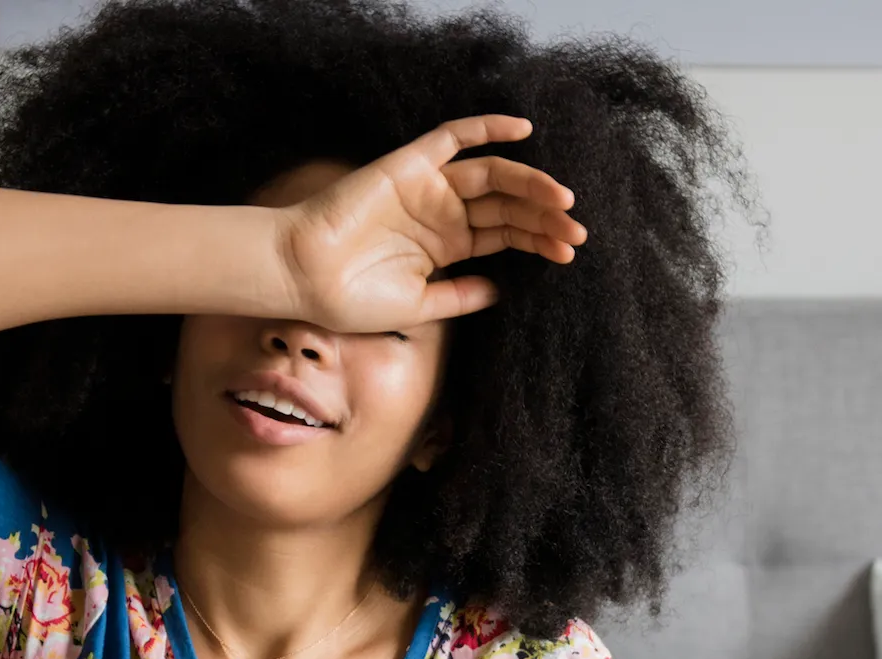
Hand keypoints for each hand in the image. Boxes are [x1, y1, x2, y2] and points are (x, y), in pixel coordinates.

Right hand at [276, 115, 585, 332]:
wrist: (303, 277)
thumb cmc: (351, 299)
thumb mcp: (419, 307)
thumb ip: (460, 297)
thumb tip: (499, 290)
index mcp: (446, 246)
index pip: (505, 235)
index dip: (539, 240)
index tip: (570, 252)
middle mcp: (442, 213)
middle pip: (507, 206)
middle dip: (544, 216)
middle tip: (578, 229)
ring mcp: (427, 187)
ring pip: (492, 175)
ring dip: (530, 183)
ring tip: (563, 199)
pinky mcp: (408, 165)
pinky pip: (451, 137)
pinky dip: (486, 128)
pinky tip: (522, 130)